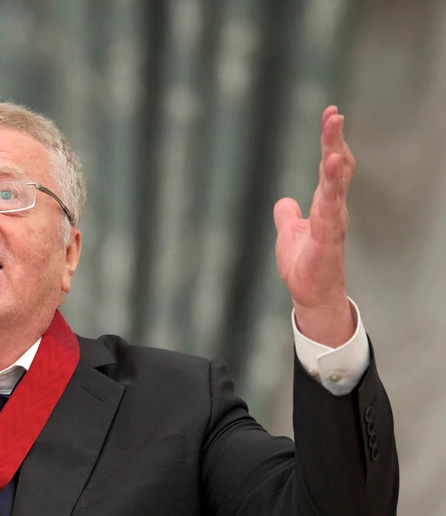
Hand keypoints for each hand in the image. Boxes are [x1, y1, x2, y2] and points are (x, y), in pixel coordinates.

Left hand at [273, 106, 355, 347]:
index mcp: (325, 203)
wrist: (309, 294)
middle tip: (334, 115)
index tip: (330, 114)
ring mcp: (332, 222)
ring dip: (335, 157)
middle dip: (335, 140)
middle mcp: (333, 208)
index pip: (330, 165)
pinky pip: (330, 208)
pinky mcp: (328, 238)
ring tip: (334, 134)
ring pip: (336, 184)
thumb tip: (284, 201)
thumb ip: (288, 215)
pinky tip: (331, 167)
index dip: (330, 141)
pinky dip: (331, 187)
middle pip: (337, 167)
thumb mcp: (290, 233)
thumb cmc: (304, 265)